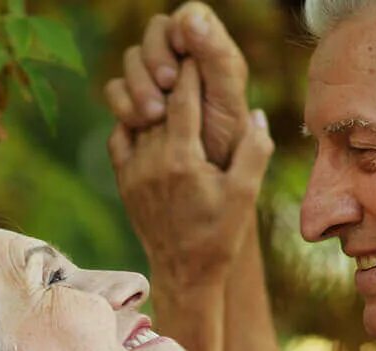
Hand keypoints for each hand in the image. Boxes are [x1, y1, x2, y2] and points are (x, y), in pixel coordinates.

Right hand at [104, 2, 249, 167]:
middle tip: (167, 85)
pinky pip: (115, 91)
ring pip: (130, 62)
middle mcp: (181, 61)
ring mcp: (153, 81)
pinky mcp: (132, 104)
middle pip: (153, 34)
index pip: (187, 15)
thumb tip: (189, 19)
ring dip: (139, 85)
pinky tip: (140, 125)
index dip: (179, 30)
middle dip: (155, 59)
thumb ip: (214, 55)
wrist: (204, 190)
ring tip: (155, 115)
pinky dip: (124, 105)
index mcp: (210, 52)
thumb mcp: (226, 97)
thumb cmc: (226, 143)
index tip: (182, 53)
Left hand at [109, 60, 272, 288]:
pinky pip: (119, 140)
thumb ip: (253, 153)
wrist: (184, 272)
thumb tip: (256, 114)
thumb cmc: (219, 235)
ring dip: (150, 97)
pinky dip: (131, 122)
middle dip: (170, 77)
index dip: (191, 72)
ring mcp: (133, 172)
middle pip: (157, 103)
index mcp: (182, 160)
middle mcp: (151, 162)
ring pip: (136, 119)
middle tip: (180, 54)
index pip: (183, 100)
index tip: (198, 51)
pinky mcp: (124, 182)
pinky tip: (148, 116)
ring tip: (166, 80)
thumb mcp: (244, 195)